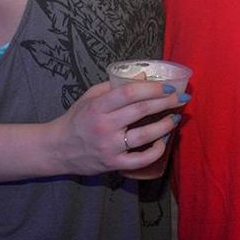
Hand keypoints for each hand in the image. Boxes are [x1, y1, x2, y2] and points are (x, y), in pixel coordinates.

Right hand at [52, 80, 187, 176]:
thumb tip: (144, 76)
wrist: (57, 149)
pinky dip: (156, 151)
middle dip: (166, 102)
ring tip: (175, 118)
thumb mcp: (90, 97)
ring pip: (144, 136)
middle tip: (182, 98)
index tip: (170, 86)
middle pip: (141, 111)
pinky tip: (163, 141)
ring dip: (165, 126)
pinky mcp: (113, 164)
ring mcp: (109, 147)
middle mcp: (104, 126)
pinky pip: (140, 160)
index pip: (129, 93)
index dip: (152, 88)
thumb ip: (114, 87)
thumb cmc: (77, 119)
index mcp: (98, 107)